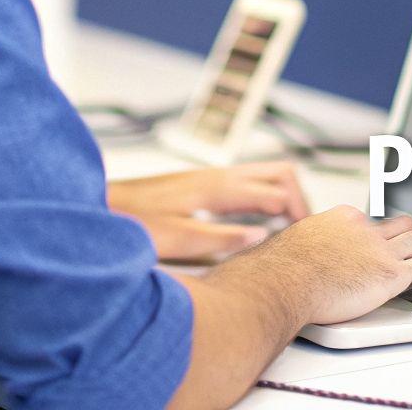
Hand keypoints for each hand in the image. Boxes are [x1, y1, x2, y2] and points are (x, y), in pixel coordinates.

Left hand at [109, 161, 309, 260]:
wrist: (102, 206)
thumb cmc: (132, 222)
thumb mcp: (177, 239)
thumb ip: (220, 239)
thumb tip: (261, 237)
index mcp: (217, 187)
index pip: (276, 191)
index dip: (299, 214)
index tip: (309, 238)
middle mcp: (218, 176)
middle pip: (280, 172)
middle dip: (300, 199)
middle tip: (306, 231)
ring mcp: (211, 176)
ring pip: (266, 173)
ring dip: (285, 195)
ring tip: (291, 226)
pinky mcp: (204, 183)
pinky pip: (249, 181)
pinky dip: (267, 195)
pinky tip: (261, 220)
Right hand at [215, 205, 411, 325]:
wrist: (280, 282)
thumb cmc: (279, 272)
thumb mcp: (293, 249)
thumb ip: (306, 251)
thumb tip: (295, 264)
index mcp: (342, 219)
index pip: (371, 222)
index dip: (381, 237)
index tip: (382, 249)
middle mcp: (365, 228)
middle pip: (403, 225)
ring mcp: (380, 249)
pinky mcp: (392, 273)